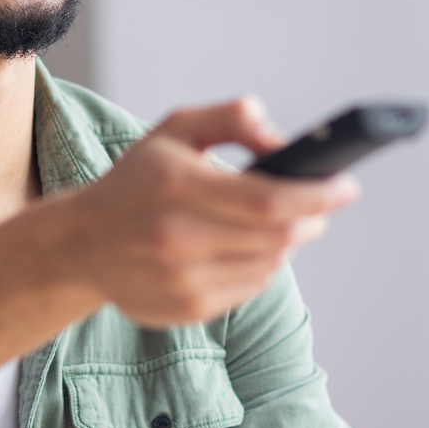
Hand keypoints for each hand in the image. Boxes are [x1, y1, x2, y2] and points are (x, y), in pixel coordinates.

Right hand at [62, 98, 357, 327]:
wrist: (82, 245)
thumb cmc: (137, 182)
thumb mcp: (175, 131)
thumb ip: (230, 118)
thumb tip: (279, 139)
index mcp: (177, 185)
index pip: (269, 199)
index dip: (317, 195)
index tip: (347, 186)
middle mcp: (177, 237)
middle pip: (277, 237)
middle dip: (310, 219)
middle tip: (320, 206)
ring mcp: (181, 279)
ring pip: (269, 265)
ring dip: (287, 244)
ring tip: (281, 224)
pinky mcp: (186, 309)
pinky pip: (250, 289)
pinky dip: (262, 267)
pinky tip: (251, 249)